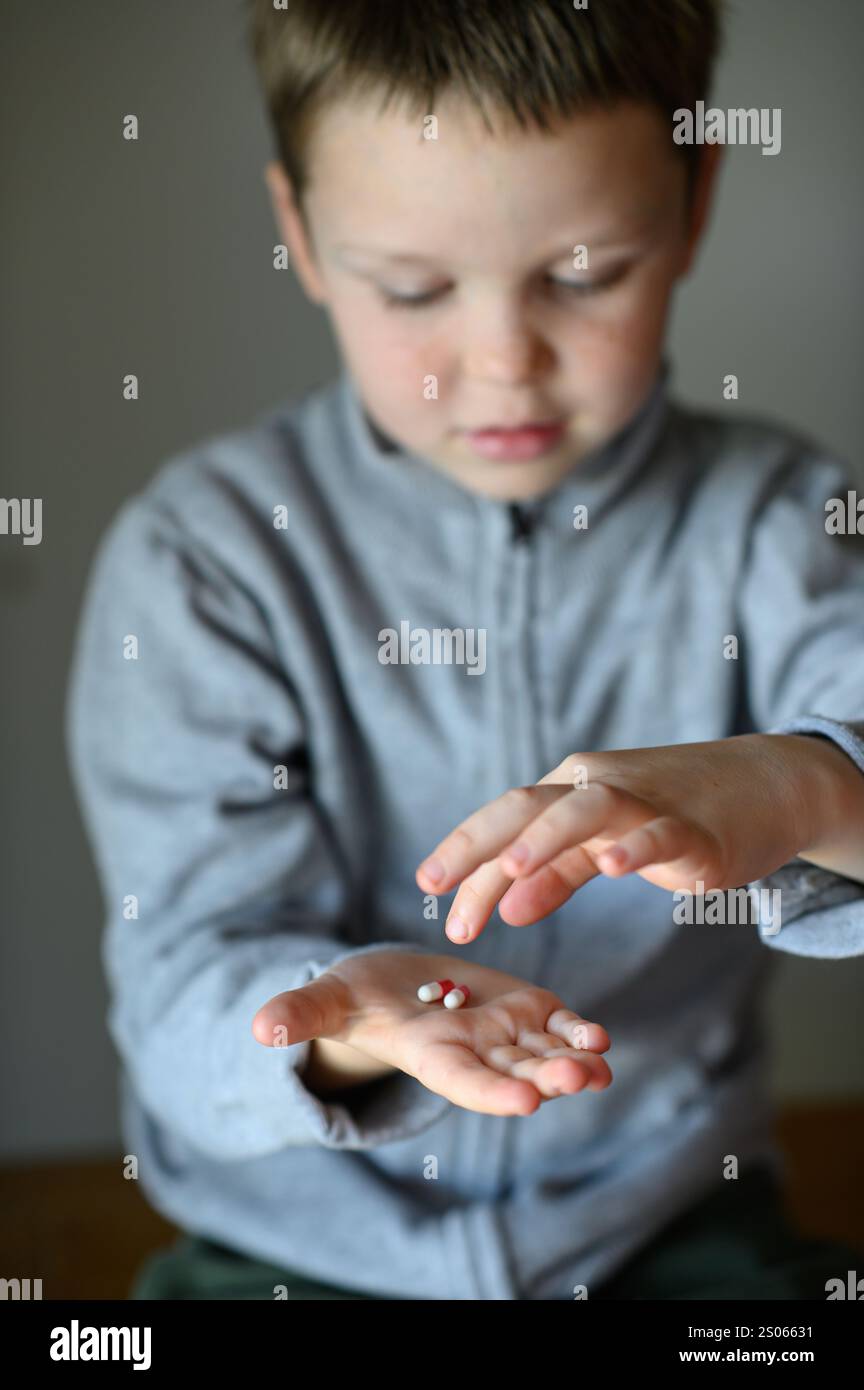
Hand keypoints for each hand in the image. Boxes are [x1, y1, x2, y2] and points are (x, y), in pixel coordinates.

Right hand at [252, 950, 611, 1115]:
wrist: (390, 985)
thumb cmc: (353, 997)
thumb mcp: (328, 1000)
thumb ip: (302, 1014)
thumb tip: (258, 1028)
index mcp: (430, 1055)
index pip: (465, 1082)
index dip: (494, 1092)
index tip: (528, 1102)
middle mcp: (473, 1053)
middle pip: (514, 1073)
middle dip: (548, 1078)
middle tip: (580, 1078)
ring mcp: (501, 1035)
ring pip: (543, 1054)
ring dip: (573, 1060)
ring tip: (599, 1060)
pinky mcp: (521, 1011)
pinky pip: (556, 1027)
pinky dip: (579, 1033)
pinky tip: (600, 1038)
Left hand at [415, 734, 818, 943]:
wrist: (763, 786)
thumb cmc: (675, 815)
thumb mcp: (605, 847)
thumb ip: (556, 876)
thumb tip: (507, 908)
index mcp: (568, 790)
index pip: (503, 825)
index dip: (464, 861)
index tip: (434, 903)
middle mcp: (597, 787)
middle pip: (526, 807)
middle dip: (476, 847)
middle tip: (436, 888)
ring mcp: (647, 803)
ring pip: (586, 809)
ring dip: (545, 838)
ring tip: (509, 870)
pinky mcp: (694, 828)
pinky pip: (660, 832)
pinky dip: (637, 845)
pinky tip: (616, 864)